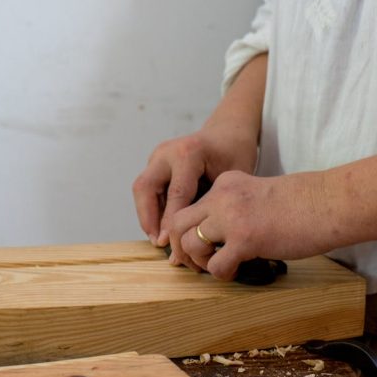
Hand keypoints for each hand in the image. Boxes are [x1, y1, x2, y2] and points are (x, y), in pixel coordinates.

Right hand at [132, 126, 257, 254]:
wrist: (229, 131)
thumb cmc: (235, 155)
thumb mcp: (231, 181)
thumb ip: (210, 207)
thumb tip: (190, 242)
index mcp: (189, 152)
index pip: (176, 194)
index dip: (172, 223)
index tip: (172, 245)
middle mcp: (167, 151)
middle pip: (145, 188)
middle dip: (148, 218)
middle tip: (158, 243)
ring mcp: (158, 155)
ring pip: (141, 189)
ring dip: (147, 215)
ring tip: (160, 239)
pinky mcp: (155, 162)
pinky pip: (147, 188)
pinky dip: (152, 208)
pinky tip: (163, 226)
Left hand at [168, 170, 335, 280]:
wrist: (330, 203)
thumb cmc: (302, 204)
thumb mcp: (258, 194)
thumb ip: (235, 208)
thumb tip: (219, 237)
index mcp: (226, 183)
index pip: (189, 206)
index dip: (188, 231)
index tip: (199, 246)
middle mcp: (223, 197)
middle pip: (177, 223)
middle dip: (180, 247)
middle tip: (196, 263)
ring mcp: (232, 217)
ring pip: (191, 243)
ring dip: (200, 262)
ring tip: (218, 266)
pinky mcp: (246, 239)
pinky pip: (215, 265)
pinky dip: (221, 274)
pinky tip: (236, 271)